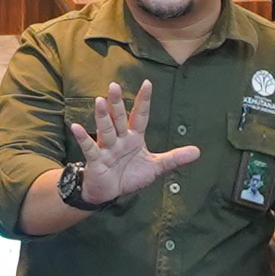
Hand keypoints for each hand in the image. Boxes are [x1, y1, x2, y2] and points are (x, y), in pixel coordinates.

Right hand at [62, 79, 199, 207]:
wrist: (109, 192)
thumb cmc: (129, 175)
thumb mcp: (155, 167)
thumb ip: (174, 158)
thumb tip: (198, 151)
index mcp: (134, 137)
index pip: (140, 116)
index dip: (144, 101)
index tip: (148, 83)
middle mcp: (120, 139)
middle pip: (119, 118)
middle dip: (117, 103)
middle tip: (115, 85)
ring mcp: (107, 148)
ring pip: (105, 130)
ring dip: (102, 116)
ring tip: (99, 101)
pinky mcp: (96, 160)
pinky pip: (89, 148)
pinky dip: (83, 138)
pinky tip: (76, 127)